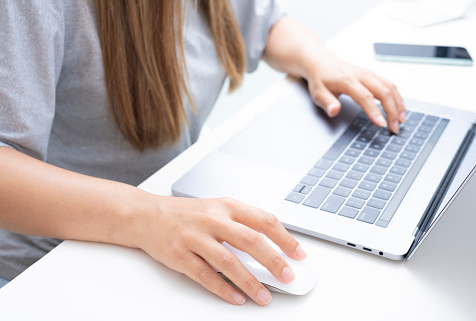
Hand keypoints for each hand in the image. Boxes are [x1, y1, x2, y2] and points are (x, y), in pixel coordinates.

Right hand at [133, 196, 305, 305]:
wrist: (147, 215)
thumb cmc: (187, 214)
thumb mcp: (217, 208)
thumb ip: (242, 223)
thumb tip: (272, 245)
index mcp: (226, 206)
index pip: (264, 220)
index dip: (285, 238)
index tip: (298, 254)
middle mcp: (212, 219)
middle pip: (250, 240)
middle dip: (273, 261)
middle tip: (288, 277)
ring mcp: (195, 237)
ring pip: (229, 261)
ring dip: (250, 282)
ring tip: (264, 296)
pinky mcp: (179, 255)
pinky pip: (205, 275)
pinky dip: (223, 289)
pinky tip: (236, 298)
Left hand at [305, 54, 405, 133]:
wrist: (322, 63)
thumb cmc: (320, 79)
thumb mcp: (318, 93)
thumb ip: (327, 103)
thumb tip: (334, 111)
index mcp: (347, 80)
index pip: (365, 97)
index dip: (375, 111)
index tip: (381, 124)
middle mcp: (361, 75)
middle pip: (384, 91)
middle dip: (392, 111)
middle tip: (395, 127)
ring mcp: (369, 74)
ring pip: (390, 87)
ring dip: (398, 104)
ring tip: (402, 120)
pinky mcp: (373, 75)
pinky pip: (390, 84)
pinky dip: (397, 97)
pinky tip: (399, 108)